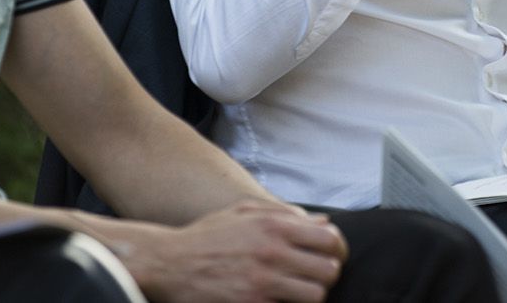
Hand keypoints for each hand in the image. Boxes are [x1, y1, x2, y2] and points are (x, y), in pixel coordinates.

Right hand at [128, 200, 346, 302]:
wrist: (169, 263)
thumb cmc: (207, 236)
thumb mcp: (244, 212)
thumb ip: (285, 213)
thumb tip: (322, 222)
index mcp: (274, 225)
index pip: (331, 239)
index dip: (336, 250)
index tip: (329, 256)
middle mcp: (272, 252)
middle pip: (329, 271)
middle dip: (326, 275)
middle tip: (313, 276)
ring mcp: (263, 283)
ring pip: (315, 296)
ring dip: (310, 295)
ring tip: (297, 292)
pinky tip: (277, 300)